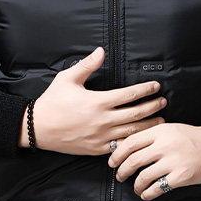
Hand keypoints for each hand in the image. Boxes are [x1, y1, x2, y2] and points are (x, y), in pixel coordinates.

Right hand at [20, 46, 167, 154]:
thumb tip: (101, 51)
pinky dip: (133, 142)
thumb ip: (87, 65)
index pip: (129, 95)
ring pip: (132, 132)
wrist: (37, 128)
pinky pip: (120, 146)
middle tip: (163, 102)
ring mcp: (100, 137)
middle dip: (153, 107)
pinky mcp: (96, 149)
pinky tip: (141, 138)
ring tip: (161, 120)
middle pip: (136, 114)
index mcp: (98, 102)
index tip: (156, 86)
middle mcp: (102, 120)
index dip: (146, 90)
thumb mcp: (67, 78)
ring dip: (148, 125)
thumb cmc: (52, 102)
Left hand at [107, 123, 200, 199]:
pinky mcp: (181, 176)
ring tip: (136, 188)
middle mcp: (164, 145)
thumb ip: (148, 136)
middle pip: (133, 160)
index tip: (112, 162)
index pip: (130, 142)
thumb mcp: (169, 129)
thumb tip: (123, 145)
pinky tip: (147, 194)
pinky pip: (158, 188)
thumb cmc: (191, 138)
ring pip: (144, 176)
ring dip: (136, 185)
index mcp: (160, 131)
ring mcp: (173, 161)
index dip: (117, 154)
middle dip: (122, 171)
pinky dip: (148, 193)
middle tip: (120, 177)